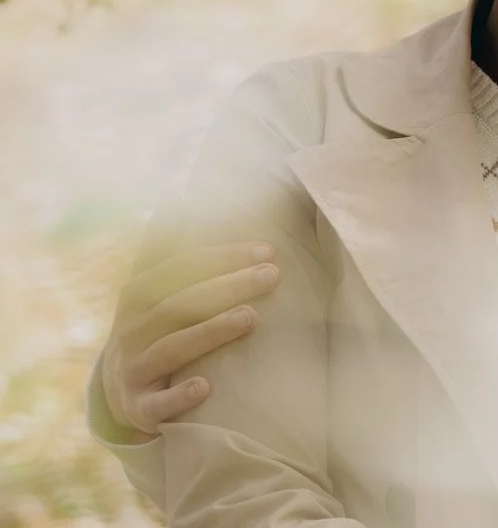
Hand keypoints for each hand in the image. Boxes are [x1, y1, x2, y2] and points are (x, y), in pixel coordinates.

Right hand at [101, 242, 281, 437]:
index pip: (181, 269)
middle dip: (228, 287)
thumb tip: (181, 190)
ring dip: (211, 331)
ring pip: (171, 349)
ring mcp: (132, 370)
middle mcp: (131, 331)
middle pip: (181, 304)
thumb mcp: (157, 290)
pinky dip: (179, 396)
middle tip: (273, 275)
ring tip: (251, 318)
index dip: (223, 257)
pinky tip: (206, 388)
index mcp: (138, 297)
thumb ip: (171, 247)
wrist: (122, 393)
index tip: (268, 250)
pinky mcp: (138, 409)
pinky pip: (157, 405)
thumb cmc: (156, 330)